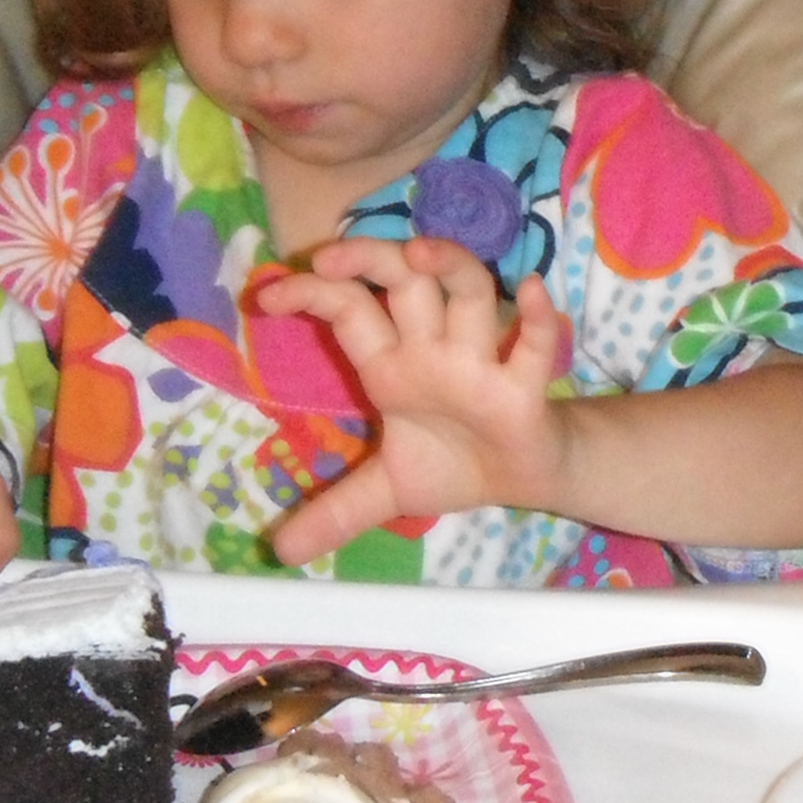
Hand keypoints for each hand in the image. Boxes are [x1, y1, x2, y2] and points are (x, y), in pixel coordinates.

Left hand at [254, 237, 570, 567]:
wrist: (522, 479)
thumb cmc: (456, 463)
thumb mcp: (386, 491)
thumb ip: (336, 511)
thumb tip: (280, 552)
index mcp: (392, 364)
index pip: (349, 310)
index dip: (310, 294)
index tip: (265, 298)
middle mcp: (432, 349)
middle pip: (405, 279)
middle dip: (372, 257)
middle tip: (333, 256)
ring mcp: (480, 362)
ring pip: (468, 292)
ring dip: (449, 265)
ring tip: (421, 250)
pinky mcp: (524, 388)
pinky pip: (533, 346)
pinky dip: (536, 320)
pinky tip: (529, 293)